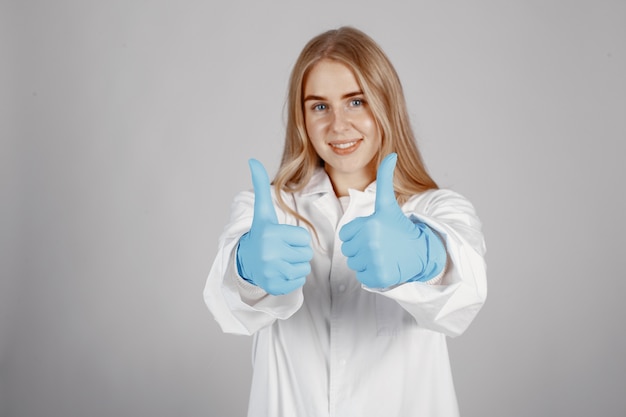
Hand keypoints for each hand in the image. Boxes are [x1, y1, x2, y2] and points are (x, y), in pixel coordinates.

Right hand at [236, 159, 312, 294]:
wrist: (246, 261)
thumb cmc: (261, 234)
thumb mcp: (262, 211)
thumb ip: (260, 186)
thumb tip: (252, 160)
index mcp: (270, 234)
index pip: (305, 239)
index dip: (297, 238)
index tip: (282, 238)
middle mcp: (269, 253)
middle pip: (305, 255)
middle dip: (297, 253)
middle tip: (281, 251)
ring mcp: (270, 271)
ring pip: (303, 269)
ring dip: (295, 265)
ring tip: (280, 260)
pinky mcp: (273, 286)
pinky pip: (297, 283)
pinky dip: (292, 279)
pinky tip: (279, 272)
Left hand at [339, 153, 445, 287]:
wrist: (421, 252)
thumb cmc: (400, 228)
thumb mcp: (389, 204)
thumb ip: (385, 178)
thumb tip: (391, 154)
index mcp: (369, 225)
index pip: (345, 235)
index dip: (358, 234)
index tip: (374, 232)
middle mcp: (371, 243)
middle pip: (348, 250)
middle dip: (361, 248)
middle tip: (380, 245)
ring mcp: (375, 262)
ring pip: (355, 264)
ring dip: (366, 261)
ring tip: (383, 255)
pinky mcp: (378, 277)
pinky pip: (362, 277)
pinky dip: (372, 274)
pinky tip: (385, 266)